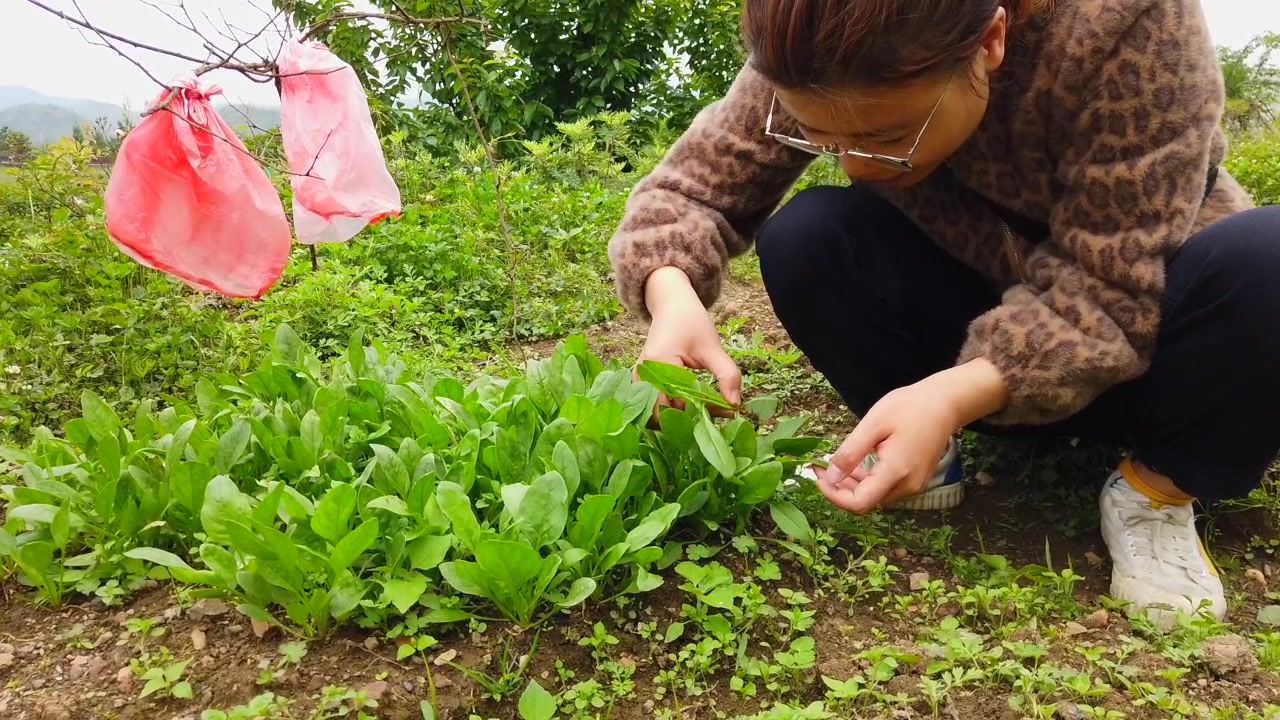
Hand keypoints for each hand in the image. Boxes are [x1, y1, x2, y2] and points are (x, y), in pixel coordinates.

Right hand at [636, 267, 741, 419]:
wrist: (671, 306)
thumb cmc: (691, 323)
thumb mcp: (712, 347)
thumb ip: (726, 374)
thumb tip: (735, 405)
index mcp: (658, 364)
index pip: (675, 404)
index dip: (700, 413)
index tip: (724, 412)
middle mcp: (643, 376)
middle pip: (662, 414)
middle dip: (688, 420)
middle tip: (714, 416)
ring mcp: (639, 380)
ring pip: (656, 413)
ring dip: (679, 417)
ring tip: (704, 411)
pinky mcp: (642, 383)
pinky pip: (655, 405)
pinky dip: (673, 410)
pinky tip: (692, 405)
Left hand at [815, 359, 1008, 513]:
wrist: (945, 403)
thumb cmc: (909, 407)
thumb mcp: (873, 425)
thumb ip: (850, 453)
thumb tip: (831, 477)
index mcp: (896, 473)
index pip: (858, 503)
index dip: (833, 496)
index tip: (818, 476)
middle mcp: (907, 487)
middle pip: (865, 502)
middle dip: (839, 489)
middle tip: (820, 467)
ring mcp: (914, 486)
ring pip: (874, 497)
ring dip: (852, 485)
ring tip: (833, 464)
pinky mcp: (915, 480)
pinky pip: (885, 489)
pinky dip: (867, 481)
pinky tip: (855, 465)